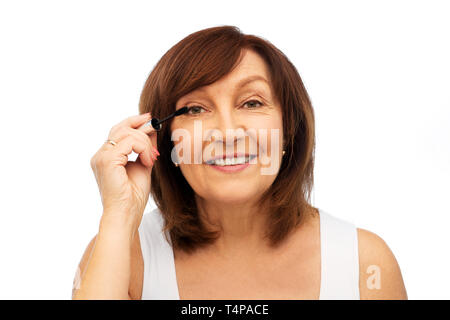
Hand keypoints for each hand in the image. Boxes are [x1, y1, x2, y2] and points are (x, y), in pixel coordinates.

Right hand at [90, 113, 159, 228]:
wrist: (126, 214)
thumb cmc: (133, 196)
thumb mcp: (143, 165)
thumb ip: (145, 148)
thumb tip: (153, 130)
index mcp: (106, 157)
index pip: (118, 131)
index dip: (134, 122)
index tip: (150, 119)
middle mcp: (100, 155)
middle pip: (121, 128)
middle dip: (141, 125)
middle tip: (156, 125)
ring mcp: (101, 157)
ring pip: (127, 134)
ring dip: (145, 142)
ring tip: (151, 158)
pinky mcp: (107, 161)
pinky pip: (129, 143)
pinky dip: (143, 149)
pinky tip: (147, 161)